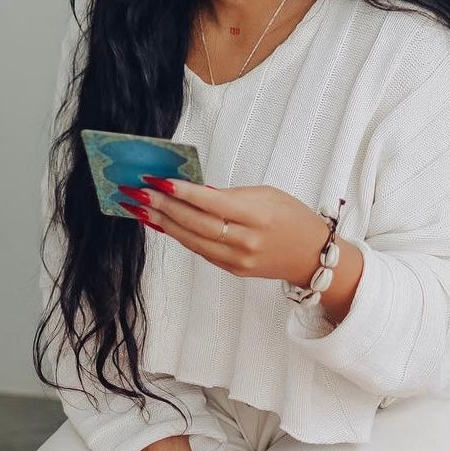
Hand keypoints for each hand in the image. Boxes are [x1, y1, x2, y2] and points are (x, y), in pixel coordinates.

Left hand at [120, 178, 328, 289]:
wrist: (312, 256)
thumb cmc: (292, 217)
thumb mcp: (268, 194)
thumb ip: (231, 195)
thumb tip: (194, 190)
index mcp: (258, 216)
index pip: (213, 203)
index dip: (183, 193)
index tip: (158, 181)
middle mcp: (246, 241)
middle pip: (196, 224)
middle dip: (163, 207)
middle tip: (137, 192)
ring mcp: (237, 259)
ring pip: (192, 240)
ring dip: (162, 223)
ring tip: (139, 207)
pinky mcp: (232, 270)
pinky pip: (199, 250)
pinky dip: (178, 235)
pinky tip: (160, 223)